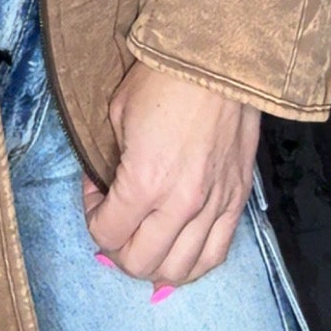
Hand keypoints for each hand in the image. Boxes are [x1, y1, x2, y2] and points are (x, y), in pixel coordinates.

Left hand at [82, 57, 259, 290]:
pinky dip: (192, 263)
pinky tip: (178, 250)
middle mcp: (180, 204)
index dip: (92, 218)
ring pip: (179, 270)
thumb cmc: (162, 81)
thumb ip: (111, 162)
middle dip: (116, 249)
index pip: (106, 233)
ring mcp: (214, 206)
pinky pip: (216, 254)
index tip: (95, 193)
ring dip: (153, 264)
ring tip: (144, 240)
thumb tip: (109, 190)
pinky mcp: (238, 201)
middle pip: (139, 262)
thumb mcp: (117, 116)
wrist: (216, 61)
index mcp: (144, 181)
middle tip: (115, 222)